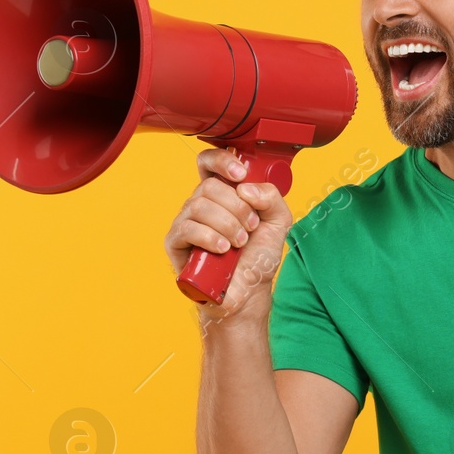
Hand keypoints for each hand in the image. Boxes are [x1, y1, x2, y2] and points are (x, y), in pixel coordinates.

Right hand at [163, 147, 292, 325]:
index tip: (241, 175)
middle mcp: (201, 204)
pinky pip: (187, 229)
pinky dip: (210, 237)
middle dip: (237, 207)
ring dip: (227, 224)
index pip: (209, 163)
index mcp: (222, 194)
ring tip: (239, 243)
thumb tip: (245, 188)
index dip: (221, 161)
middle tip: (251, 227)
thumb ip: (272, 196)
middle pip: (209, 186)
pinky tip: (223, 249)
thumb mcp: (278, 222)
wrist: (249, 292)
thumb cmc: (257, 257)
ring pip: (199, 206)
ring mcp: (186, 222)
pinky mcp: (175, 243)